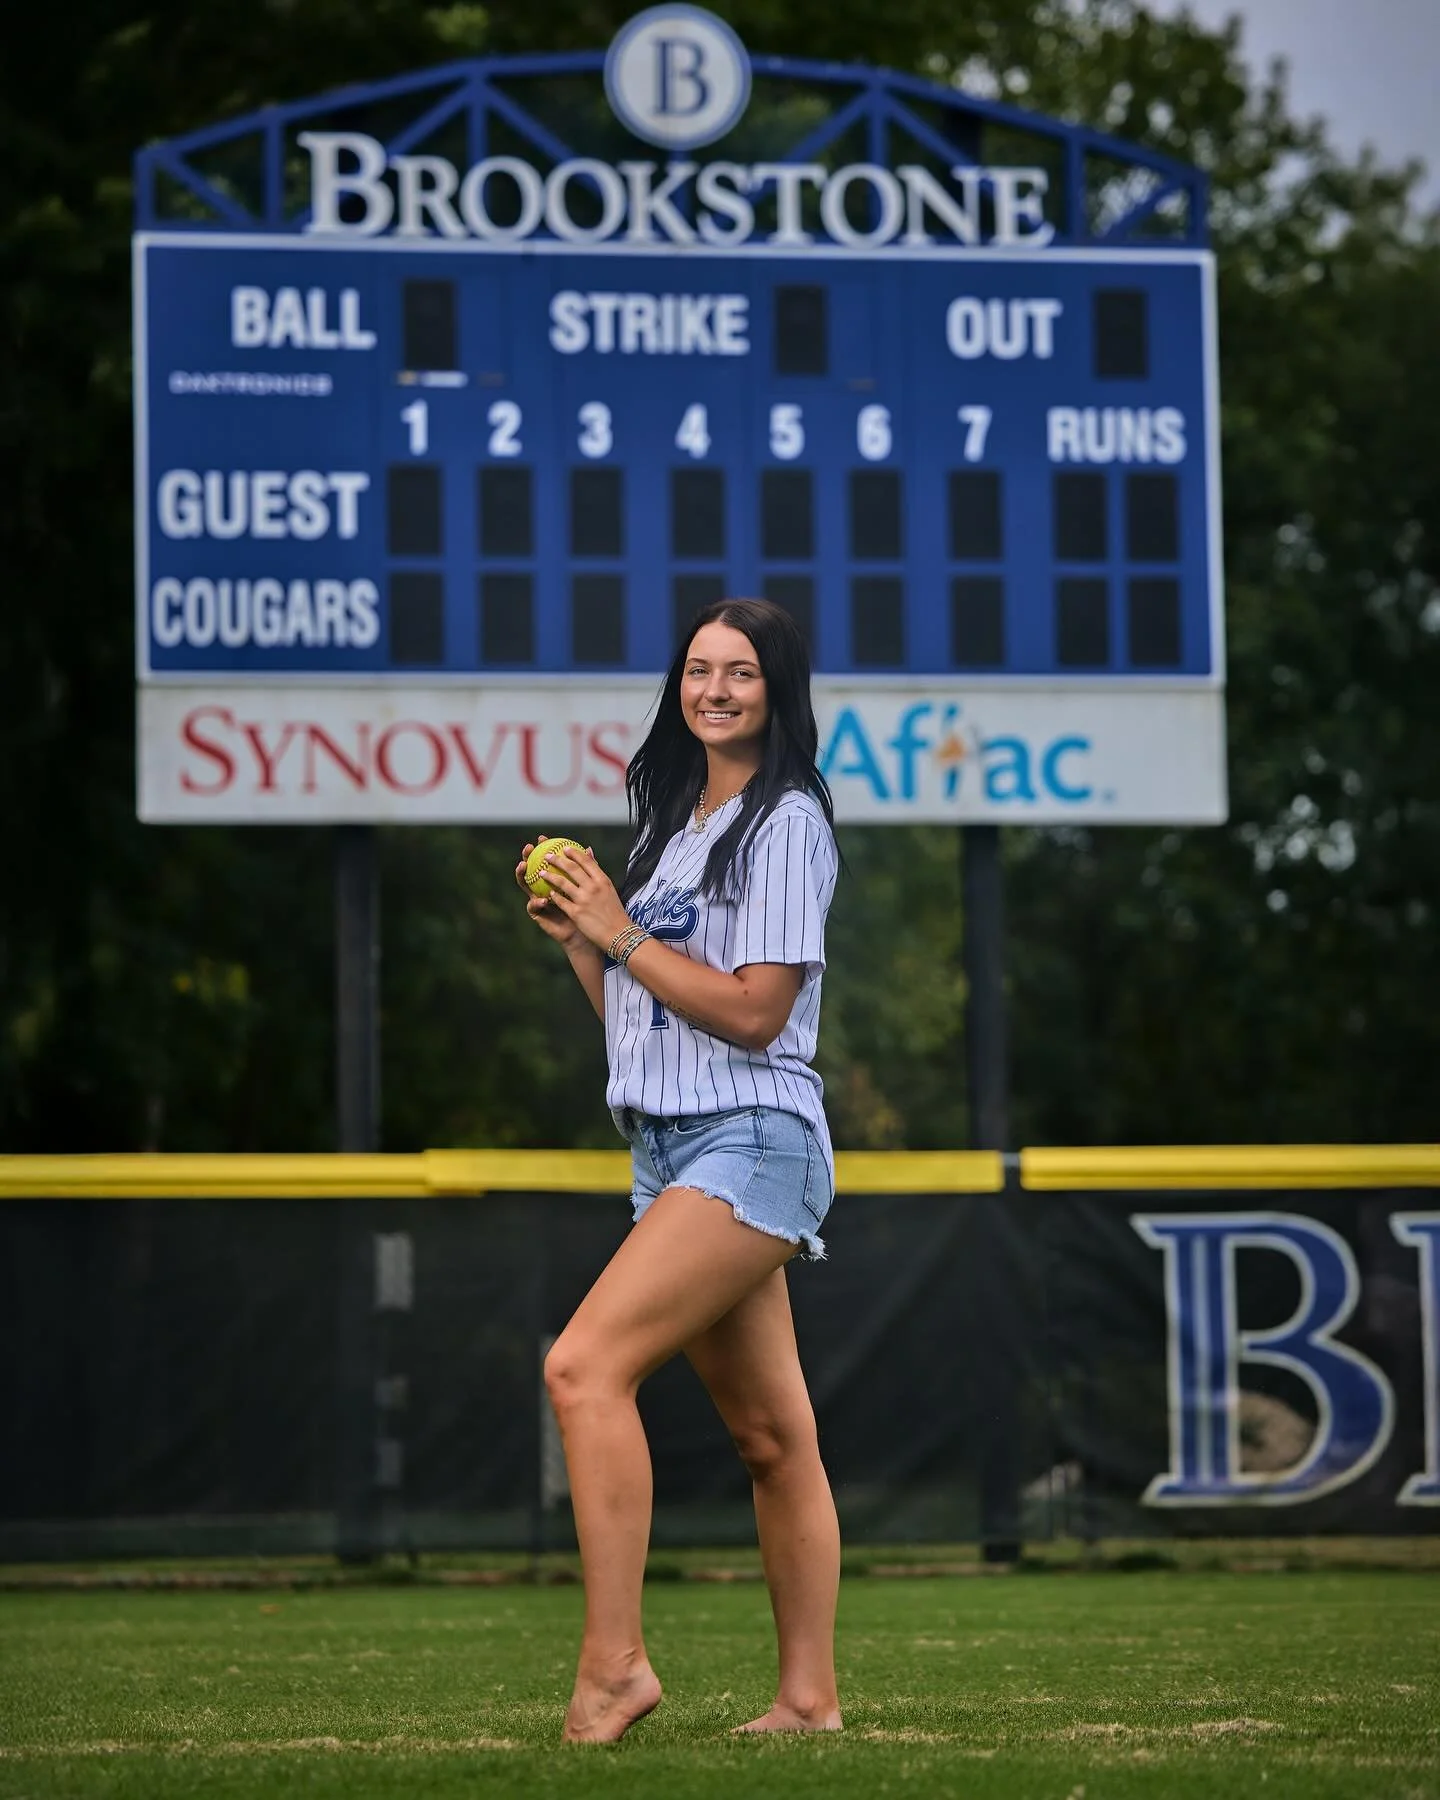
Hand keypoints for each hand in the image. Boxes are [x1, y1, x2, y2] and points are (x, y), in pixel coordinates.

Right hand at [515, 838, 591, 953]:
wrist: (586, 934)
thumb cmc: (589, 910)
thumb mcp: (589, 887)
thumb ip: (587, 869)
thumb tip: (588, 848)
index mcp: (555, 879)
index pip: (546, 861)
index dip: (542, 849)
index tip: (541, 838)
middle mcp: (544, 887)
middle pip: (531, 869)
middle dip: (526, 857)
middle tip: (527, 848)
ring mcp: (538, 899)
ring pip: (525, 885)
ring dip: (522, 875)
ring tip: (523, 867)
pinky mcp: (537, 914)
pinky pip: (533, 906)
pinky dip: (537, 901)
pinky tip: (544, 899)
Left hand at [534, 843, 631, 954]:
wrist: (619, 935)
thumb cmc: (615, 912)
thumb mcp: (609, 889)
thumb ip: (597, 872)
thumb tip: (589, 852)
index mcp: (603, 880)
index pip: (586, 861)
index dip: (573, 853)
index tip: (564, 848)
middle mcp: (593, 887)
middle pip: (571, 868)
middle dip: (557, 860)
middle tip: (547, 856)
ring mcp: (584, 900)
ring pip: (562, 883)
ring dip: (549, 876)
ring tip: (541, 872)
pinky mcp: (576, 913)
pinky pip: (560, 901)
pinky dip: (554, 896)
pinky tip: (549, 894)